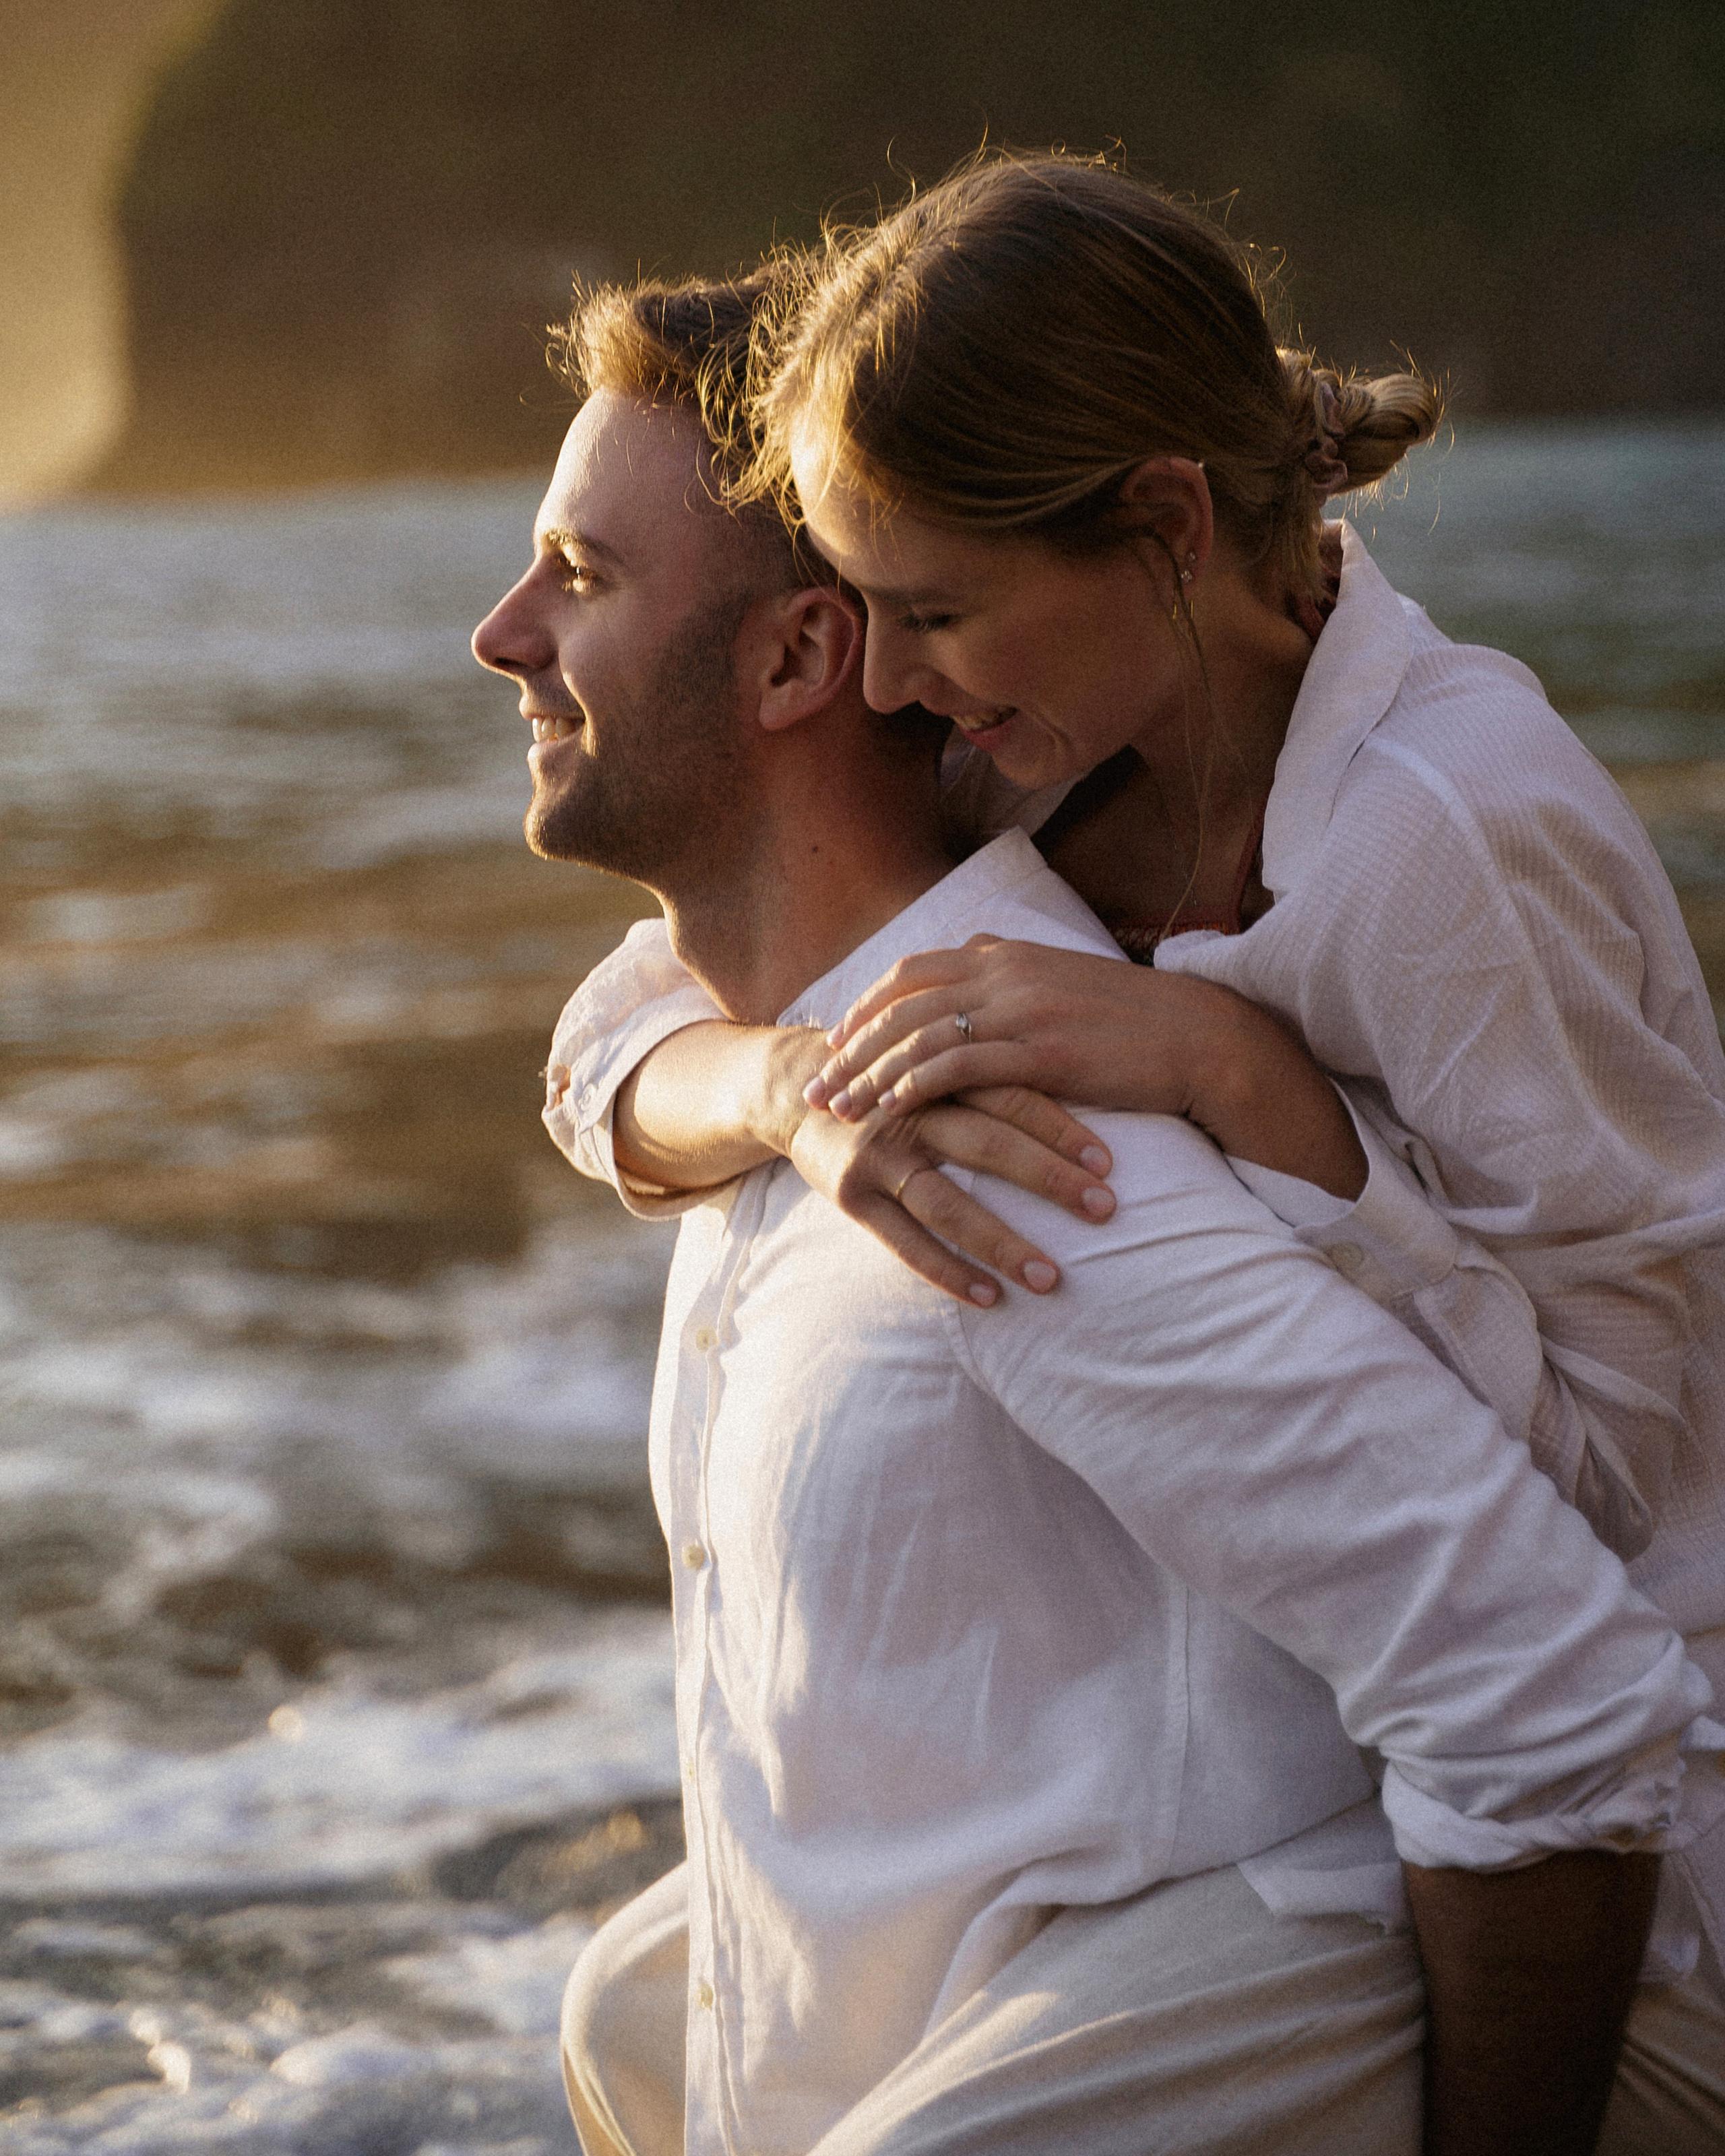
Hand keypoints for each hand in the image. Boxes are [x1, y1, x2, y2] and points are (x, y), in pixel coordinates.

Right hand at [789, 1085, 1115, 1306]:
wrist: (795, 1088)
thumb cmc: (893, 1079)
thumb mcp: (937, 1061)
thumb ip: (992, 1072)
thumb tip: (1087, 1086)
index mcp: (940, 1072)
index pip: (1011, 1095)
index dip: (1061, 1128)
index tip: (1110, 1163)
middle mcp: (909, 1110)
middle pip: (988, 1144)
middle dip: (1050, 1179)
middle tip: (1105, 1210)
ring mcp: (877, 1154)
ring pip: (947, 1203)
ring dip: (1001, 1243)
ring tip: (1050, 1278)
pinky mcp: (848, 1194)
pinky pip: (903, 1242)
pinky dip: (947, 1270)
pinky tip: (989, 1297)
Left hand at [808, 934, 1225, 1120]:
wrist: (1201, 1038)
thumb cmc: (1136, 1024)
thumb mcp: (1065, 987)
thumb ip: (1016, 982)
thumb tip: (980, 979)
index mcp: (1008, 953)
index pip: (915, 971)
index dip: (869, 1006)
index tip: (839, 1039)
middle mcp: (1005, 971)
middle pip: (901, 1003)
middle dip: (852, 1044)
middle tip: (817, 1080)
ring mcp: (1020, 1008)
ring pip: (919, 1034)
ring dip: (869, 1073)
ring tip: (837, 1107)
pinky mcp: (1038, 1050)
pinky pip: (956, 1065)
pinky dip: (912, 1086)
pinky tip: (887, 1112)